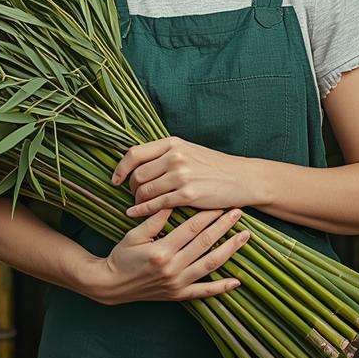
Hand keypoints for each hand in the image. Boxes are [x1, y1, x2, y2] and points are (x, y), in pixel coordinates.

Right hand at [88, 206, 252, 305]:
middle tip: (238, 211)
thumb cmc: (121, 256)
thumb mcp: (134, 234)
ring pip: (210, 265)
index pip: (191, 229)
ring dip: (229, 250)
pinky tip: (236, 281)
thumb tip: (172, 200)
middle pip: (205, 243)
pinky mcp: (178, 295)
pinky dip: (221, 288)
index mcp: (162, 251)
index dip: (208, 214)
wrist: (110, 285)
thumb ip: (154, 219)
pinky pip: (203, 292)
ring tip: (244, 236)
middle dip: (223, 226)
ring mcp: (177, 284)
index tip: (220, 202)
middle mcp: (173, 268)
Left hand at [110, 136, 259, 217]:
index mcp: (173, 143)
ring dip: (137, 201)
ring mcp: (181, 176)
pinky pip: (156, 205)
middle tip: (133, 196)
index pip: (135, 153)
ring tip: (138, 206)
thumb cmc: (215, 166)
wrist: (243, 178)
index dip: (120, 168)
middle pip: (137, 175)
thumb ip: (166, 154)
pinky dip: (142, 211)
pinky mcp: (187, 195)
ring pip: (144, 191)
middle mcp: (175, 157)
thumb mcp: (190, 150)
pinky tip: (135, 214)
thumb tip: (140, 163)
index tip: (115, 179)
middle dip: (131, 188)